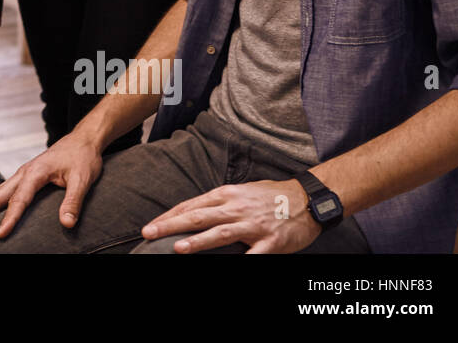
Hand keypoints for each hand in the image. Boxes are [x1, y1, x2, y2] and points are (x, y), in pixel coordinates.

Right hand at [0, 130, 103, 238]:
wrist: (83, 140)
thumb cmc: (82, 157)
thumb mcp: (82, 179)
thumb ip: (73, 201)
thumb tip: (67, 224)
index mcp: (36, 172)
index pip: (19, 199)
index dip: (10, 218)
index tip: (0, 234)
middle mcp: (25, 172)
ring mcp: (24, 174)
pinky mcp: (26, 176)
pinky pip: (5, 189)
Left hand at [139, 178, 322, 253]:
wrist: (308, 200)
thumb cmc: (271, 197)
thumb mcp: (241, 192)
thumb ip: (219, 203)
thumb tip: (194, 212)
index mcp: (227, 195)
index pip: (191, 205)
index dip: (169, 215)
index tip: (151, 225)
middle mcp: (236, 208)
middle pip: (198, 216)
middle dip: (171, 225)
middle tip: (149, 233)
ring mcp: (253, 224)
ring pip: (220, 232)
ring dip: (197, 241)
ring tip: (177, 248)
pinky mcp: (270, 241)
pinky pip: (252, 254)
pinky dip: (241, 261)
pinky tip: (226, 266)